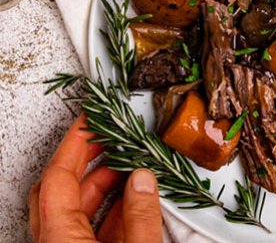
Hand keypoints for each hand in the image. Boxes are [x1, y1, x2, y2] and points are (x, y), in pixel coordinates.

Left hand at [29, 114, 162, 242]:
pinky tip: (131, 201)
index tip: (89, 120)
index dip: (74, 142)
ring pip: (73, 209)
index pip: (57, 177)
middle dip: (84, 156)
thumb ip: (140, 216)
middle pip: (59, 189)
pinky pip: (86, 229)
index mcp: (59, 240)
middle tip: (104, 134)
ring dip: (100, 182)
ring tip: (127, 165)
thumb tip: (143, 180)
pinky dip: (108, 209)